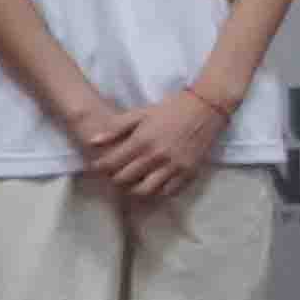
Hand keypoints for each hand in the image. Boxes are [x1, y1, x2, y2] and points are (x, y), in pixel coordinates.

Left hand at [87, 84, 232, 200]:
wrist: (206, 108)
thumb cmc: (171, 108)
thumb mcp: (141, 113)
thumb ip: (116, 128)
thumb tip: (93, 142)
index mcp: (142, 140)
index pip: (111, 163)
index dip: (100, 167)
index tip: (97, 166)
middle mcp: (156, 156)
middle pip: (125, 180)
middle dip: (114, 179)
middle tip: (113, 175)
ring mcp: (173, 166)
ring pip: (145, 191)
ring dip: (134, 190)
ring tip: (132, 183)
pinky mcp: (188, 172)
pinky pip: (168, 191)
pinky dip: (157, 192)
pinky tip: (153, 184)